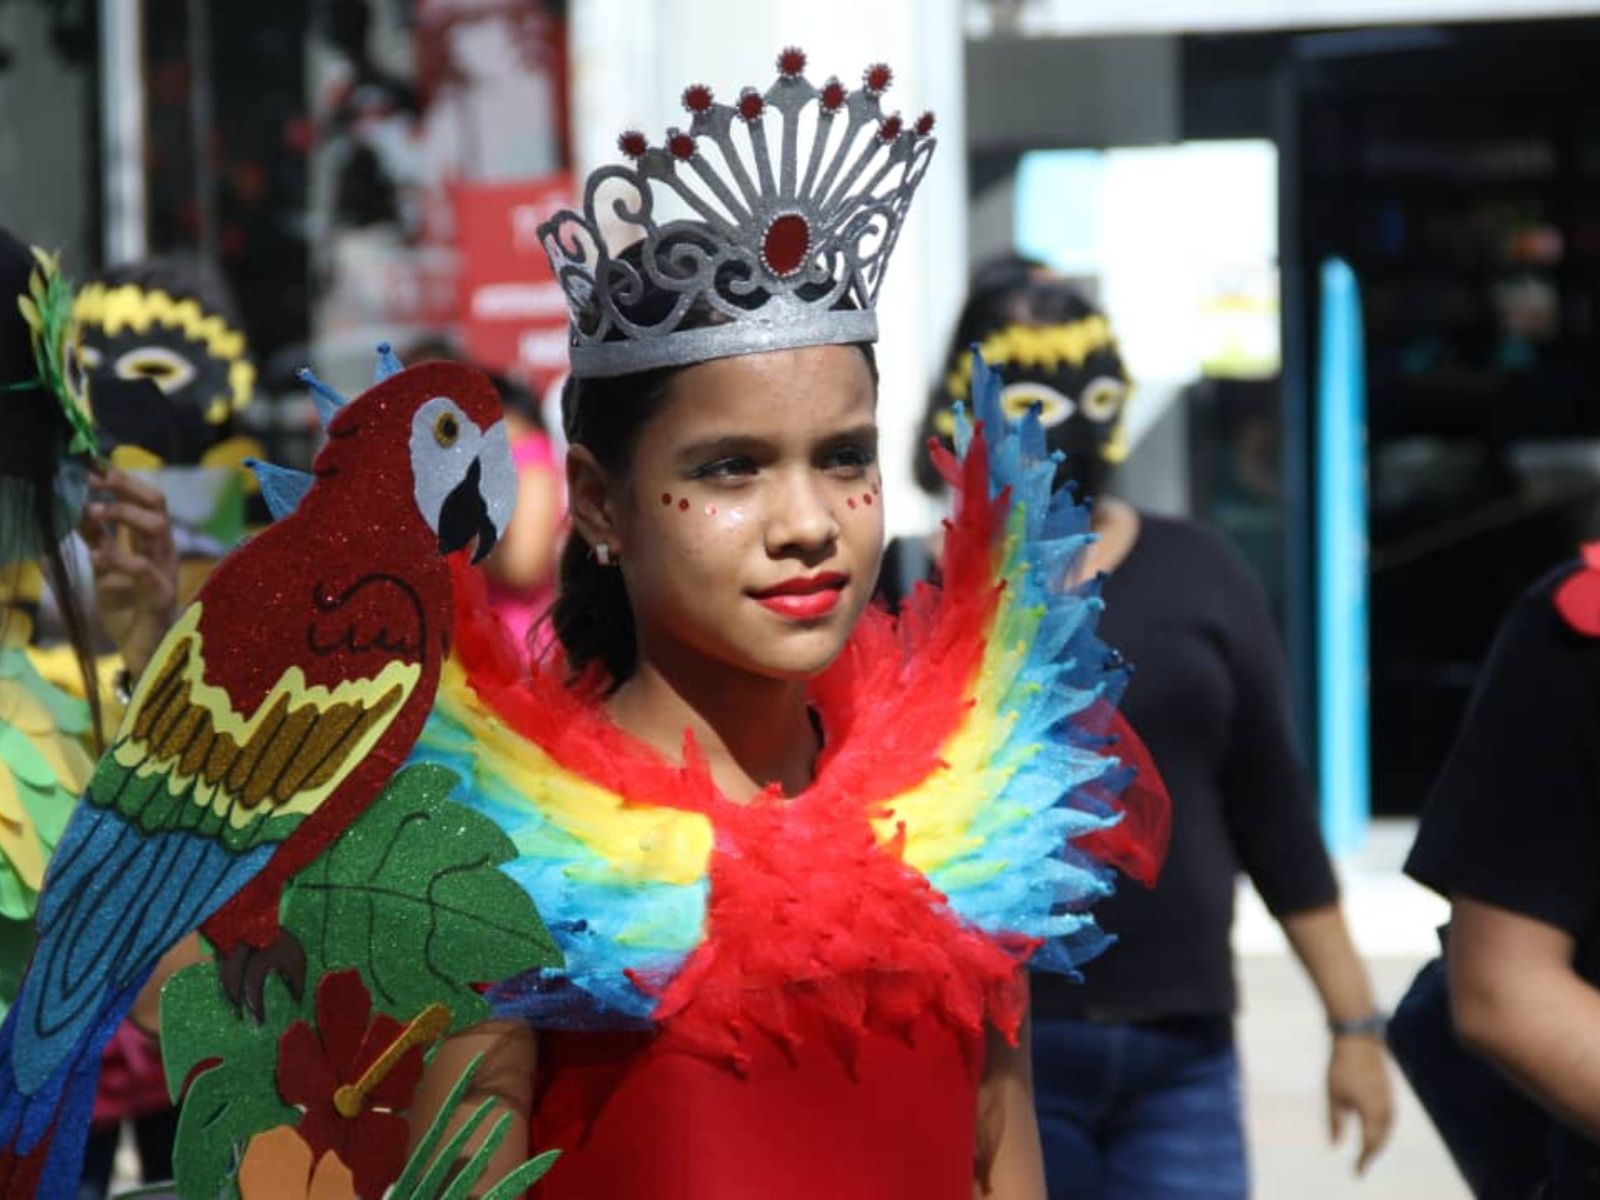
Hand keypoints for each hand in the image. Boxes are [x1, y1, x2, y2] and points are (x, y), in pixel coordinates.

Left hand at [80, 468, 178, 680]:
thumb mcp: (106, 568)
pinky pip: (143, 568)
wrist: (145, 653)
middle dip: (124, 486)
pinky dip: (118, 557)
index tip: (91, 465)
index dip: (121, 480)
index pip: (145, 499)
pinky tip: (96, 556)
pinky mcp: (160, 595)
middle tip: (91, 479)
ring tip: (89, 513)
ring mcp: (165, 571)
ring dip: (121, 514)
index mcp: (151, 542)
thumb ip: (98, 540)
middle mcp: (163, 551)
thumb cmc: (129, 611)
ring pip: (156, 527)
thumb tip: (76, 509)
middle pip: (157, 503)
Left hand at [1327, 1033, 1393, 1173]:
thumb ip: (1336, 1121)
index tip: (1357, 1172)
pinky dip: (1384, 1128)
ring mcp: (1389, 1097)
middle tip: (1361, 1165)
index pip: (1370, 1144)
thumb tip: (1335, 1145)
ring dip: (1380, 1142)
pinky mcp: (1389, 1088)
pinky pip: (1390, 1116)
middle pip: (1382, 1139)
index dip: (1364, 1160)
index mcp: (1372, 1112)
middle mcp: (1385, 1108)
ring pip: (1388, 1128)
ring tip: (1370, 1151)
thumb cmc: (1341, 1065)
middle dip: (1372, 1154)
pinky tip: (1377, 1127)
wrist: (1359, 1036)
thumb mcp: (1333, 1095)